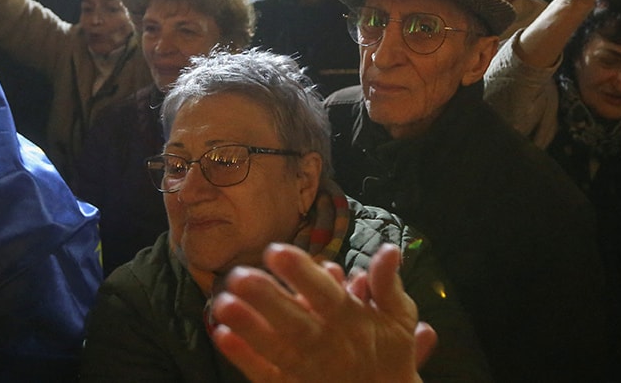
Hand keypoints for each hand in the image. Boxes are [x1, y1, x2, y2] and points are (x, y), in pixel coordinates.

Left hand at [211, 243, 432, 382]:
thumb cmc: (389, 353)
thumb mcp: (399, 319)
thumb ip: (387, 284)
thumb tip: (389, 249)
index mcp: (350, 321)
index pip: (324, 295)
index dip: (301, 274)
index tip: (276, 250)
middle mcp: (327, 344)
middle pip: (294, 322)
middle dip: (267, 299)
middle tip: (239, 275)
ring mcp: (308, 368)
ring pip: (276, 348)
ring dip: (249, 326)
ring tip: (221, 302)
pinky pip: (266, 374)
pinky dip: (244, 357)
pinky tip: (221, 335)